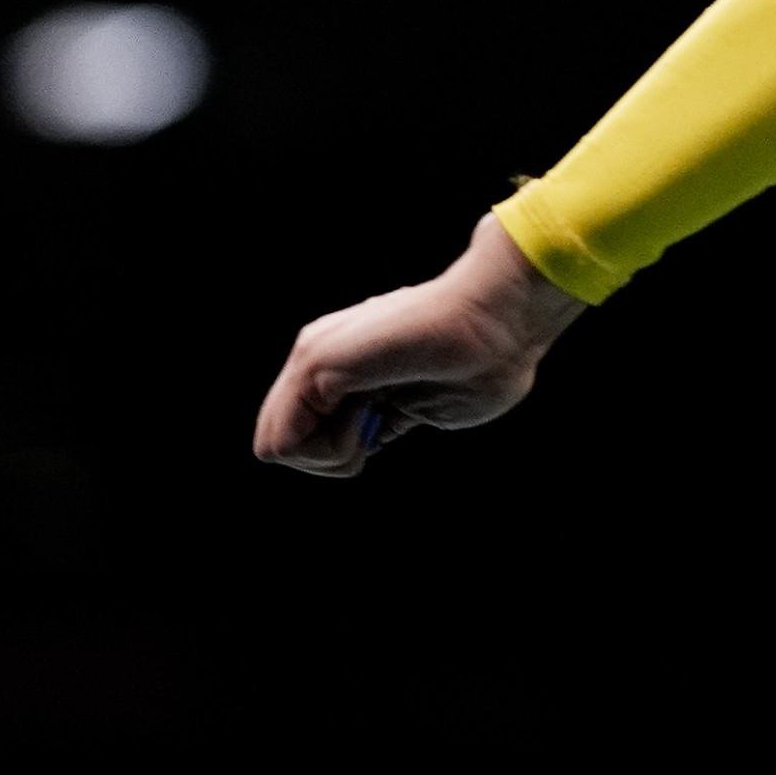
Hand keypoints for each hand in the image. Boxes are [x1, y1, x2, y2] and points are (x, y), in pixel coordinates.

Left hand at [253, 213, 587, 477]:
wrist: (501, 318)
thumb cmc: (485, 362)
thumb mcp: (423, 404)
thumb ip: (388, 417)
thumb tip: (370, 438)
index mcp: (345, 365)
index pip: (304, 434)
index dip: (343, 451)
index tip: (388, 427)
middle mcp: (320, 356)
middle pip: (283, 442)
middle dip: (331, 456)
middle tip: (379, 426)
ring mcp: (313, 356)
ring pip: (274, 448)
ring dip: (332, 454)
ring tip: (378, 416)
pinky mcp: (315, 362)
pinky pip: (284, 444)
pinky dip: (330, 449)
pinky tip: (372, 415)